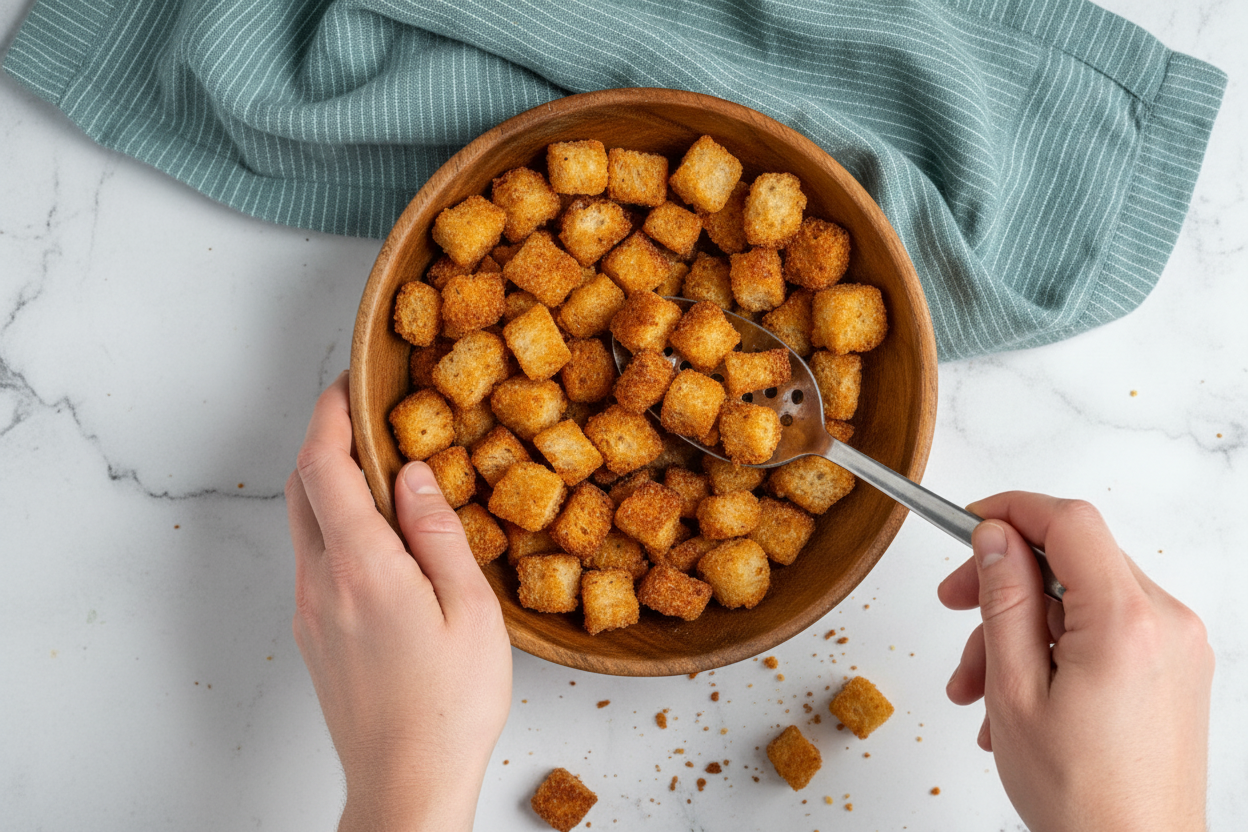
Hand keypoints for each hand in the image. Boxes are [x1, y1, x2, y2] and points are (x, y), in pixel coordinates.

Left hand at [286, 373, 511, 831]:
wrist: (406, 783)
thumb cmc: (450, 705)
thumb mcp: (469, 610)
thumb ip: (437, 533)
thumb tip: (413, 475)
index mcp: (361, 567)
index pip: (323, 466)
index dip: (331, 415)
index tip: (349, 384)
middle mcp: (321, 583)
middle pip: (301, 487)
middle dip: (324, 439)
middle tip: (366, 415)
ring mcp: (311, 612)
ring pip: (305, 523)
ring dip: (329, 482)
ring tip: (380, 469)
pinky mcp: (315, 635)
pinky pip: (316, 558)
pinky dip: (335, 523)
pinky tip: (379, 534)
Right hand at [938, 492, 1212, 831]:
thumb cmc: (1081, 796)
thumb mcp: (1014, 690)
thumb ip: (1003, 600)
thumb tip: (993, 537)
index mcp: (1126, 621)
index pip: (1069, 522)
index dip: (1010, 511)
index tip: (968, 524)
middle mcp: (1165, 623)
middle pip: (1070, 560)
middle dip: (1002, 583)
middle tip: (953, 605)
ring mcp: (1176, 646)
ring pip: (1079, 600)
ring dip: (1019, 629)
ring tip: (975, 687)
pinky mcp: (1174, 669)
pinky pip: (1104, 631)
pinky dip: (1054, 649)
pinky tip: (1015, 697)